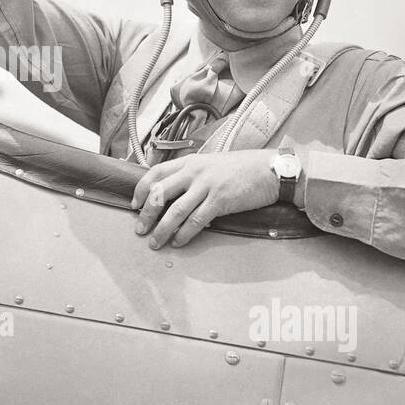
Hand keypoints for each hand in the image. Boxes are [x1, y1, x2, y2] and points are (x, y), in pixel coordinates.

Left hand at [131, 151, 279, 249]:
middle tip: (139, 229)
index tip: (135, 205)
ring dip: (162, 229)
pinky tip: (178, 242)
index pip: (155, 173)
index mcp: (190, 162)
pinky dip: (184, 234)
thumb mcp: (210, 164)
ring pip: (175, 211)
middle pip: (160, 193)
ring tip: (155, 242)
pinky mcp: (220, 201)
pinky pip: (196, 221)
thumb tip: (174, 194)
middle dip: (146, 214)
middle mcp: (194, 172)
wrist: (269, 170)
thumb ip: (191, 175)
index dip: (141, 190)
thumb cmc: (241, 168)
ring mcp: (206, 186)